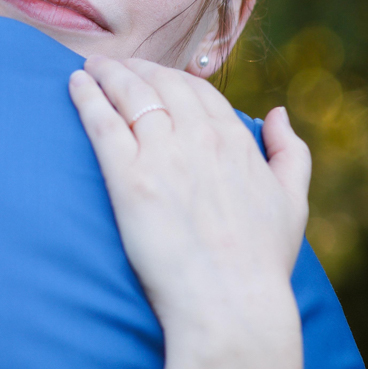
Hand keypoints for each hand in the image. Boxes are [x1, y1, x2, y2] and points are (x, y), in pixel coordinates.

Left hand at [68, 57, 310, 345]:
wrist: (231, 303)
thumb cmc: (262, 262)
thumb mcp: (293, 201)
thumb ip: (290, 151)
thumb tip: (278, 112)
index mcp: (236, 141)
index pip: (199, 92)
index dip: (172, 78)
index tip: (153, 74)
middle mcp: (199, 138)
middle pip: (161, 85)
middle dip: (136, 69)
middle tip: (113, 65)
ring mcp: (163, 154)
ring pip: (129, 95)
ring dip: (107, 74)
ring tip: (90, 67)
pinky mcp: (129, 178)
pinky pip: (102, 123)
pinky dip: (87, 97)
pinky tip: (74, 85)